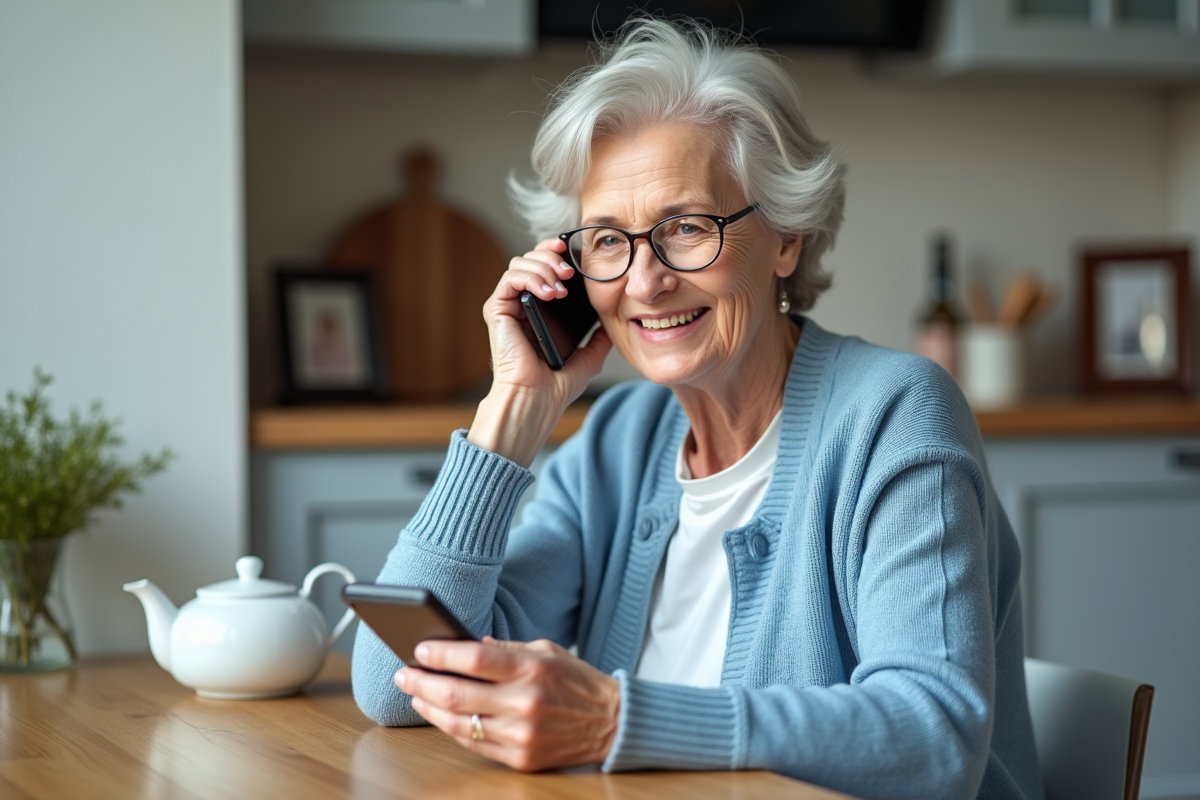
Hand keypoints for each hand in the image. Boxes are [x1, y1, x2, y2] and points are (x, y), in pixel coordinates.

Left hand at [395, 636, 620, 771]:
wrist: (612, 723)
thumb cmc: (577, 682)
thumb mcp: (547, 651)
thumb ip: (507, 649)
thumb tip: (467, 645)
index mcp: (531, 669)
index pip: (474, 658)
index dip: (440, 654)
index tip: (419, 649)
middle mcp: (524, 702)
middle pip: (457, 692)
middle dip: (422, 681)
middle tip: (403, 673)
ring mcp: (521, 734)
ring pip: (459, 722)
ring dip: (429, 707)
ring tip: (415, 694)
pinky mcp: (520, 758)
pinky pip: (474, 744)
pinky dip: (451, 728)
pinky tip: (439, 715)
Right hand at [469, 238, 611, 465]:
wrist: (536, 401)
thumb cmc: (555, 386)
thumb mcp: (588, 357)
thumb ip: (599, 339)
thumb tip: (614, 323)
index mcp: (539, 312)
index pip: (545, 269)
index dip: (557, 255)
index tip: (575, 252)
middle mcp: (521, 305)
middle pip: (531, 259)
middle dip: (552, 256)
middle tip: (570, 269)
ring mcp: (508, 307)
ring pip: (520, 263)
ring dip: (544, 265)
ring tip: (562, 284)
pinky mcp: (496, 310)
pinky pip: (510, 278)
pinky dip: (532, 277)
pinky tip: (550, 291)